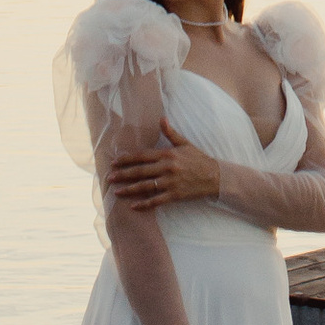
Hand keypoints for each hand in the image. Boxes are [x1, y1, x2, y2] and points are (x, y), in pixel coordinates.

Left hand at [104, 134, 220, 211]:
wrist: (215, 176)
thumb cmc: (198, 159)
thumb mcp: (185, 143)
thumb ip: (171, 133)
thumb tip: (161, 118)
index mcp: (168, 154)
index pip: (143, 156)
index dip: (128, 159)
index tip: (115, 162)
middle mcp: (167, 168)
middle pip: (140, 171)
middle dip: (123, 174)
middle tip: (109, 177)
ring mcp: (170, 182)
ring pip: (145, 186)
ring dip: (129, 189)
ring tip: (116, 192)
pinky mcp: (175, 195)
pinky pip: (156, 200)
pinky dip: (144, 204)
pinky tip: (133, 206)